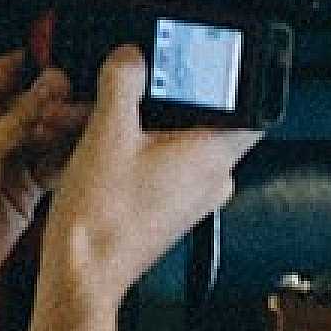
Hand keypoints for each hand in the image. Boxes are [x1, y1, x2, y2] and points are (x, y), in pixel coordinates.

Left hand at [0, 51, 88, 312]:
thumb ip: (21, 115)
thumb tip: (52, 83)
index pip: (9, 69)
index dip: (41, 65)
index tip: (73, 62)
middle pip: (35, 102)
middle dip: (61, 103)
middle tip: (86, 106)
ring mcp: (5, 160)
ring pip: (49, 134)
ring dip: (69, 133)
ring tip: (93, 130)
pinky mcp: (23, 190)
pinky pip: (54, 167)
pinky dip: (71, 162)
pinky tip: (87, 156)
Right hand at [40, 49, 263, 310]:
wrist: (83, 273)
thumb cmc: (103, 221)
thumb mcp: (107, 133)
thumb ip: (123, 83)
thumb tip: (131, 57)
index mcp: (213, 157)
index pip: (248, 106)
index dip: (224, 79)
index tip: (200, 62)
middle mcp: (212, 178)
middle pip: (198, 117)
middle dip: (152, 97)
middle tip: (119, 86)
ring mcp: (192, 195)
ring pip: (170, 139)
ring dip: (130, 121)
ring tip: (89, 116)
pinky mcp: (168, 206)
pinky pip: (157, 162)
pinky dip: (128, 146)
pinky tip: (91, 141)